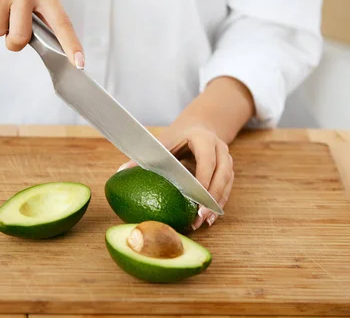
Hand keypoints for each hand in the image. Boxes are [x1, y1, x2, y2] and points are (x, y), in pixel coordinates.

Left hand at [118, 125, 233, 229]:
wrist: (199, 127)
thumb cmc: (178, 137)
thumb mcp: (163, 143)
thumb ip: (145, 157)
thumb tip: (120, 171)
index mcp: (203, 139)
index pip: (207, 161)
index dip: (202, 181)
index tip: (195, 199)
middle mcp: (219, 148)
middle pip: (221, 174)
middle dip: (211, 197)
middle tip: (199, 217)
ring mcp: (227, 159)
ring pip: (226, 183)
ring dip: (216, 204)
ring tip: (204, 222)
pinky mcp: (228, 170)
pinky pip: (227, 188)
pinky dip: (219, 203)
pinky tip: (209, 218)